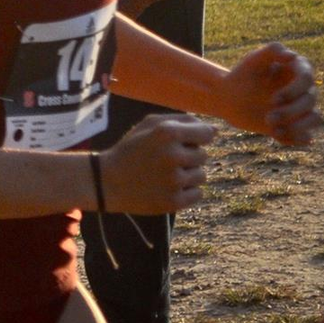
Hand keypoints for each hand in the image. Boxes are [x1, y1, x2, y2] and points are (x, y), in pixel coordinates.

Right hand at [97, 114, 214, 214]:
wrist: (107, 181)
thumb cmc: (131, 148)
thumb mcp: (149, 125)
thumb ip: (182, 121)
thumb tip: (215, 130)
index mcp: (167, 132)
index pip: (207, 133)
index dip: (198, 138)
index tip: (186, 142)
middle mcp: (173, 155)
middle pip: (203, 156)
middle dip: (189, 157)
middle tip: (166, 160)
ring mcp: (174, 180)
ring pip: (201, 176)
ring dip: (188, 175)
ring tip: (165, 174)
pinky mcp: (174, 201)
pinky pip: (198, 193)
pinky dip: (187, 191)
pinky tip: (167, 187)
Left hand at [217, 42, 319, 145]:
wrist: (231, 97)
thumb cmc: (244, 75)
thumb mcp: (253, 60)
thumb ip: (272, 51)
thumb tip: (292, 56)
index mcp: (298, 69)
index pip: (307, 78)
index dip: (294, 91)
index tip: (275, 99)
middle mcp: (305, 89)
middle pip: (310, 100)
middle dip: (290, 111)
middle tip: (269, 117)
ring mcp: (302, 108)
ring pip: (315, 118)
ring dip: (297, 126)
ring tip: (272, 128)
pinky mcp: (296, 125)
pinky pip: (306, 136)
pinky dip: (295, 138)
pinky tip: (276, 136)